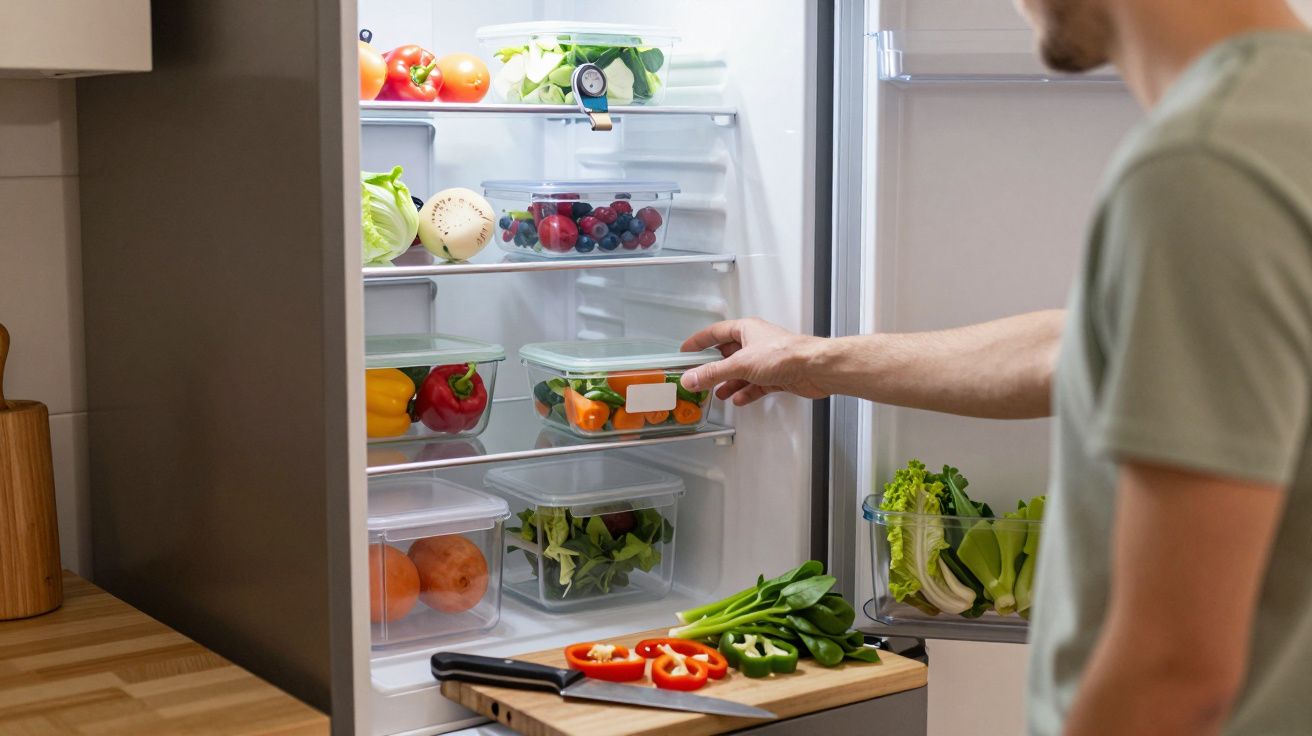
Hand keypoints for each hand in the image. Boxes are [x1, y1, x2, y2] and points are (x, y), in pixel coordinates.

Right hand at [680, 318, 828, 405]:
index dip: (699, 342)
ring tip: (716, 392)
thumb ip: (713, 373)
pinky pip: (755, 384)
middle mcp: (755, 342)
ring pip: (741, 372)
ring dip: (729, 382)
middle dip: (713, 368)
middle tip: (699, 378)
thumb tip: (691, 378)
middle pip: (727, 355)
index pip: (715, 333)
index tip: (686, 351)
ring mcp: (766, 360)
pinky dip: (746, 392)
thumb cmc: (785, 354)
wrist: (814, 368)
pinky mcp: (777, 375)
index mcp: (746, 330)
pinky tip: (738, 399)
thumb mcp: (740, 364)